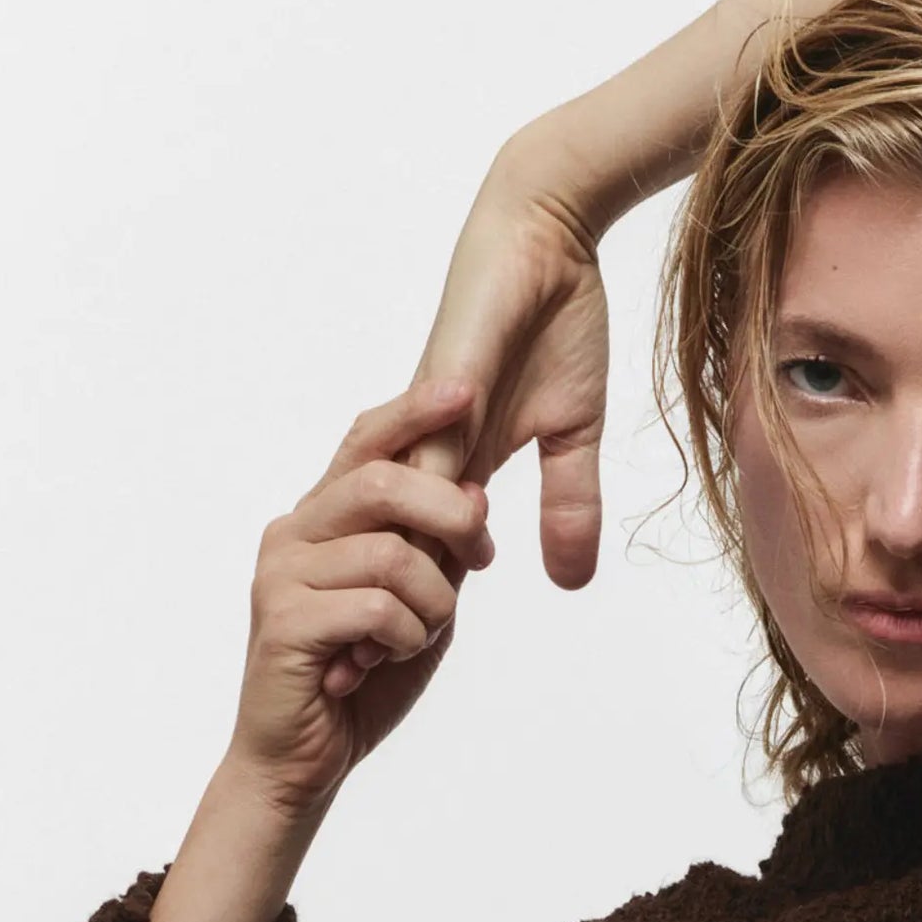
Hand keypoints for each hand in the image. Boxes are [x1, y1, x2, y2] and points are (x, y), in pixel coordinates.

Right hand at [222, 379, 495, 819]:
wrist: (301, 761)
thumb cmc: (359, 684)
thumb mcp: (415, 609)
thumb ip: (435, 556)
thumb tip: (474, 495)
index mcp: (320, 519)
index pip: (365, 443)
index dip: (415, 412)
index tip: (466, 388)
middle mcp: (292, 534)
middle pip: (380, 482)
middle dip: (449, 515)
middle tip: (480, 558)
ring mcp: (281, 575)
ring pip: (390, 553)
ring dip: (431, 603)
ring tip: (416, 638)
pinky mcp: (284, 623)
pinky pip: (376, 607)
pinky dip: (404, 637)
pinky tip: (385, 662)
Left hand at [333, 147, 611, 693]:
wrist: (547, 231)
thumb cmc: (558, 318)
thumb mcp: (572, 434)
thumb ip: (568, 505)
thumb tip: (570, 582)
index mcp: (450, 462)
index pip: (418, 551)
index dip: (401, 609)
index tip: (382, 674)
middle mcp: (425, 447)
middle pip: (385, 548)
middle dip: (368, 618)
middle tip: (349, 690)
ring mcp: (426, 419)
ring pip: (389, 522)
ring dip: (378, 588)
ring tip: (361, 658)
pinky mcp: (439, 389)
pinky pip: (417, 464)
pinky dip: (408, 519)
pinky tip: (401, 571)